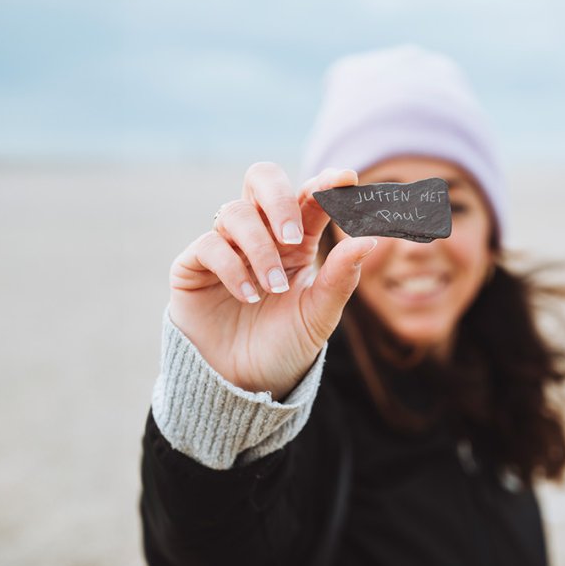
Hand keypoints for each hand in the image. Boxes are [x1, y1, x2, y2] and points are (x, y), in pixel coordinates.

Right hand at [168, 162, 376, 398]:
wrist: (244, 385)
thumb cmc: (285, 346)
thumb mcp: (319, 315)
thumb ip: (342, 277)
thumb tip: (371, 238)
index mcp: (296, 240)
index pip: (309, 198)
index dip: (325, 184)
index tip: (345, 179)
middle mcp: (260, 234)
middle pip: (262, 179)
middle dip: (280, 198)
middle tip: (294, 236)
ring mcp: (225, 246)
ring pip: (235, 213)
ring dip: (259, 249)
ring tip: (274, 288)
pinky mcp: (193, 266)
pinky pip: (209, 245)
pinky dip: (233, 268)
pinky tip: (249, 296)